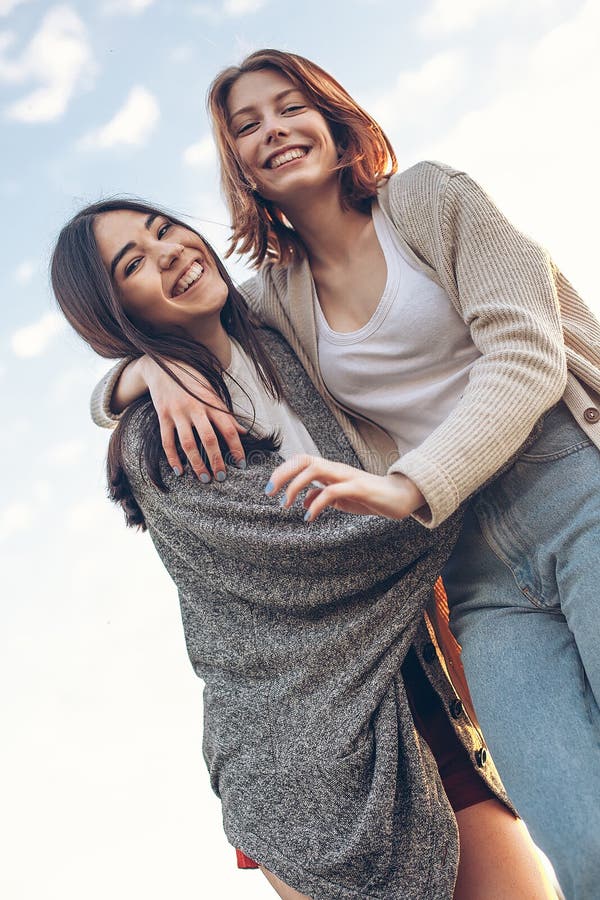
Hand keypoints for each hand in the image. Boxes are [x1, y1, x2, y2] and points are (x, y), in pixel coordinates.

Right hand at [137, 356, 246, 480]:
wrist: (162, 365)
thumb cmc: (191, 380)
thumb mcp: (211, 393)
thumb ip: (225, 413)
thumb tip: (243, 432)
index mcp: (211, 402)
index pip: (228, 428)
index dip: (236, 447)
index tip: (240, 463)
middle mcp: (195, 408)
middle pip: (209, 439)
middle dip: (216, 460)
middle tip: (221, 477)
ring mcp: (177, 413)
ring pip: (188, 444)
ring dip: (197, 464)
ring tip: (204, 478)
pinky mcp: (163, 416)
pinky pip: (167, 441)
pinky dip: (173, 458)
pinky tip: (179, 471)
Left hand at [265, 455, 426, 521]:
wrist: (400, 497)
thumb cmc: (370, 497)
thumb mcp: (340, 499)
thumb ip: (321, 496)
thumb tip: (303, 501)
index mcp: (331, 470)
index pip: (302, 460)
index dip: (283, 471)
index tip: (270, 488)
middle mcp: (337, 469)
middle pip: (304, 460)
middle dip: (282, 474)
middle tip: (269, 492)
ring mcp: (347, 476)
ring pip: (314, 469)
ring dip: (295, 486)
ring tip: (286, 504)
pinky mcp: (358, 488)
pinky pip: (332, 491)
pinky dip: (316, 504)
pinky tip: (309, 517)